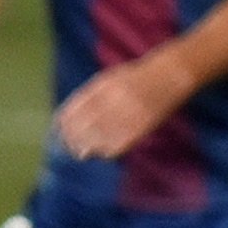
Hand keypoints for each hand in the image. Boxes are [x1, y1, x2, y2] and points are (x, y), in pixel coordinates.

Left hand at [53, 60, 187, 161]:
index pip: (71, 113)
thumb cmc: (133, 78)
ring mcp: (126, 116)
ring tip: (83, 151)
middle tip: (70, 146)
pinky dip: (104, 151)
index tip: (58, 133)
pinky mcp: (139, 129)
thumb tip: (62, 122)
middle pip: (81, 129)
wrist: (169, 75)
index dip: (62, 127)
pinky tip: (103, 150)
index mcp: (101, 89)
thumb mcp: (106, 80)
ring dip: (85, 149)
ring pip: (95, 141)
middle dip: (71, 141)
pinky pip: (114, 147)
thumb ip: (84, 99)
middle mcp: (112, 102)